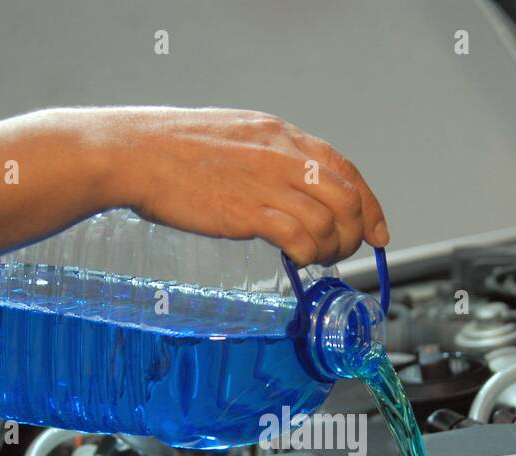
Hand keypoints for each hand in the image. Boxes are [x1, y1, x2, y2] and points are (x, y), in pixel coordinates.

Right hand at [104, 107, 389, 266]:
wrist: (137, 154)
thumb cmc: (176, 150)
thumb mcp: (237, 137)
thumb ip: (270, 159)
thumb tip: (294, 188)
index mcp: (282, 136)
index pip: (346, 169)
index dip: (370, 205)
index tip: (378, 232)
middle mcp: (284, 155)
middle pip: (347, 199)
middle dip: (355, 233)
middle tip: (342, 252)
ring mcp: (267, 182)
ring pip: (328, 223)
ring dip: (330, 249)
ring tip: (314, 258)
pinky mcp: (249, 210)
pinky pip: (300, 238)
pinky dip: (307, 254)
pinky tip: (294, 259)